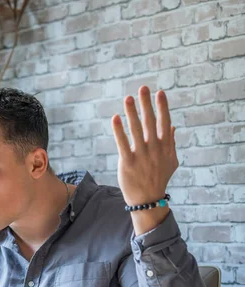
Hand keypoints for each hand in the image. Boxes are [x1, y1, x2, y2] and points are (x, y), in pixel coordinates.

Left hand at [111, 86, 178, 206]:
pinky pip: (123, 143)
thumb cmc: (159, 178)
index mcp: (165, 146)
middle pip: (150, 121)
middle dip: (146, 104)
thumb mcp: (171, 161)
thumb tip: (171, 126)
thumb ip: (170, 143)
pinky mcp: (128, 162)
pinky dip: (119, 130)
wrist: (148, 199)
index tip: (159, 92)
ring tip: (128, 98)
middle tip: (142, 88)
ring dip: (132, 112)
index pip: (164, 122)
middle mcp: (154, 148)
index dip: (162, 106)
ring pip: (136, 129)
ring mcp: (141, 155)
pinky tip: (115, 118)